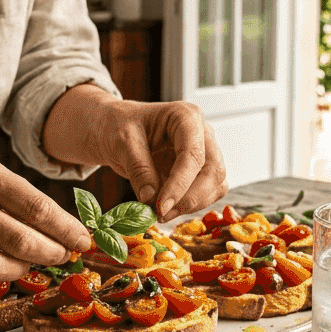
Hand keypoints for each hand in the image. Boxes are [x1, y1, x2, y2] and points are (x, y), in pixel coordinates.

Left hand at [90, 100, 228, 221]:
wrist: (114, 129)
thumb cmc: (119, 125)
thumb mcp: (122, 141)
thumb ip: (138, 168)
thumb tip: (151, 199)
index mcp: (186, 117)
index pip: (193, 154)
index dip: (179, 184)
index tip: (161, 206)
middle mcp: (202, 133)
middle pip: (213, 171)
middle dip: (189, 198)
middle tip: (161, 214)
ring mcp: (204, 152)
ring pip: (215, 185)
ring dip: (191, 205)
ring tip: (160, 213)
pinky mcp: (199, 171)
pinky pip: (207, 193)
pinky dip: (190, 206)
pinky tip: (166, 209)